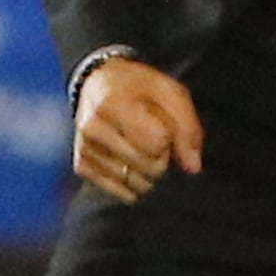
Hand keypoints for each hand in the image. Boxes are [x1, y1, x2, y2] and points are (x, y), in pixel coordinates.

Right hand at [73, 57, 207, 204]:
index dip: (168, 136)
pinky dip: (134, 181)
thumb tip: (193, 167)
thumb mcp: (169, 92)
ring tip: (139, 145)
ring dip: (148, 170)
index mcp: (112, 104)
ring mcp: (85, 150)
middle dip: (161, 155)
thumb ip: (187, 127)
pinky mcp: (82, 166)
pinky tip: (130, 162)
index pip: (157, 143)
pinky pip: (122, 192)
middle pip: (149, 167)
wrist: (97, 83)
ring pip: (137, 183)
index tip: (160, 123)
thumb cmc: (138, 87)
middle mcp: (92, 129)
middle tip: (151, 135)